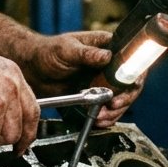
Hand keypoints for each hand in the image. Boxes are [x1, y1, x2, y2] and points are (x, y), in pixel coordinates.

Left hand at [21, 30, 144, 125]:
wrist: (32, 69)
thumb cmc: (48, 51)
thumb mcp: (67, 49)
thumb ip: (87, 53)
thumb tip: (106, 56)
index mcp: (106, 47)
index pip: (131, 59)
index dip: (135, 74)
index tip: (130, 86)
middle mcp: (108, 65)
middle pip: (130, 83)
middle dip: (125, 97)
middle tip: (114, 105)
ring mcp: (102, 81)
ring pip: (121, 99)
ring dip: (115, 111)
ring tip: (103, 116)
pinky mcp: (94, 96)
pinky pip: (107, 108)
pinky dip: (106, 117)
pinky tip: (99, 119)